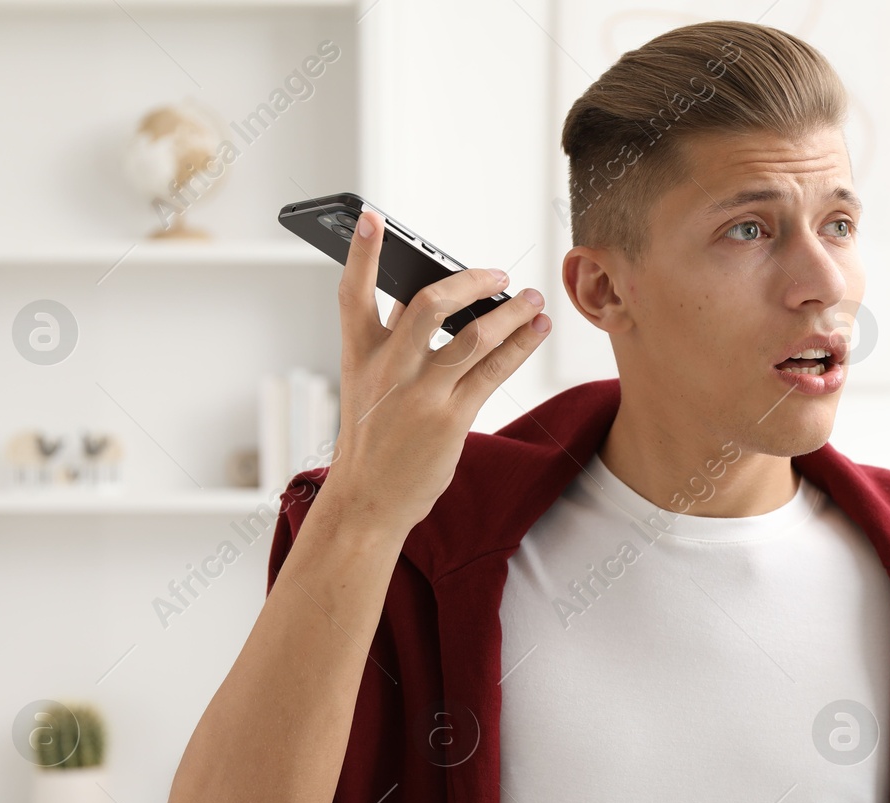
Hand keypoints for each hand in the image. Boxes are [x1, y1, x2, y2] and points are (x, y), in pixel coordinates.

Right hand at [320, 209, 550, 530]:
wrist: (370, 498)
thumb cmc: (373, 438)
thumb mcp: (368, 384)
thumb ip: (391, 341)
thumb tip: (423, 300)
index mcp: (360, 354)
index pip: (353, 293)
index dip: (361, 252)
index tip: (371, 216)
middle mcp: (389, 369)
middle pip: (429, 304)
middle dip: (470, 281)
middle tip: (497, 274)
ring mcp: (421, 393)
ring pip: (474, 336)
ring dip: (511, 312)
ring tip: (533, 299)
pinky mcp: (450, 418)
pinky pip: (493, 370)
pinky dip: (519, 344)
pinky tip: (535, 329)